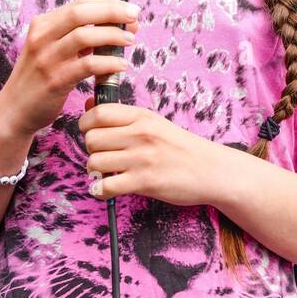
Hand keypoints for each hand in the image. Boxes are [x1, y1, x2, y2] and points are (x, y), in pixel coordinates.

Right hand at [0, 0, 139, 135]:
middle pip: (81, 13)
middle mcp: (42, 37)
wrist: (15, 110)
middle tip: (135, 17)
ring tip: (130, 41)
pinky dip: (108, 63)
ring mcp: (47, 58)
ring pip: (84, 36)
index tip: (130, 10)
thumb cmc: (41, 78)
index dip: (108, 4)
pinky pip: (87, 65)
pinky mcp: (54, 80)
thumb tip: (117, 25)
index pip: (79, 5)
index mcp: (43, 25)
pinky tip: (121, 66)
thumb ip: (79, 37)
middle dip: (112, 12)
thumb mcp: (53, 50)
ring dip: (113, 36)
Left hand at [79, 100, 217, 204]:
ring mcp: (142, 158)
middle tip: (102, 156)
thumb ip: (121, 117)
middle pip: (92, 138)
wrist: (210, 170)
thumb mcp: (153, 123)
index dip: (86, 124)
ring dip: (95, 171)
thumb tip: (88, 107)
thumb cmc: (179, 147)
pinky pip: (106, 187)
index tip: (91, 133)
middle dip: (90, 150)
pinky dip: (100, 191)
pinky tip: (106, 189)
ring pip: (95, 162)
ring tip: (106, 173)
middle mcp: (141, 134)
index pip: (99, 113)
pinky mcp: (145, 182)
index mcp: (142, 116)